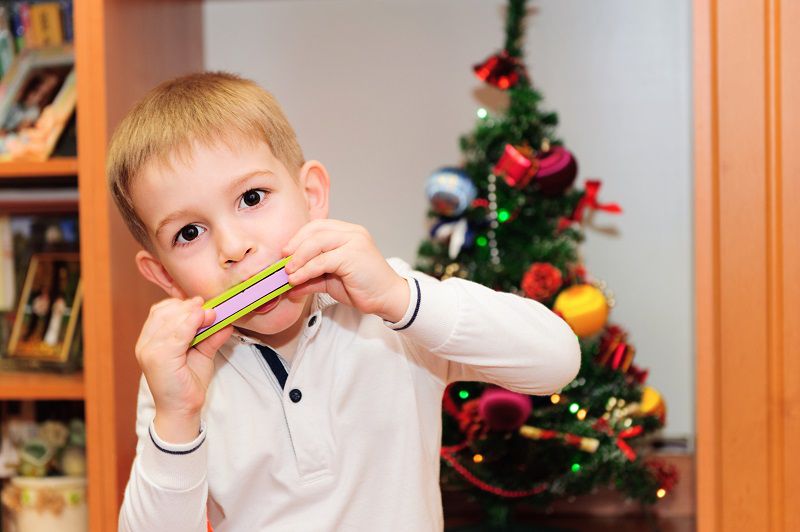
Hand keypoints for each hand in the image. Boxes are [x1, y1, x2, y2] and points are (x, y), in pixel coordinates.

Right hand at [135, 296, 232, 442]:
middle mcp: (145, 344)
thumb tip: (226, 319)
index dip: (181, 304)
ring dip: (192, 314)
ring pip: (170, 320)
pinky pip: (176, 334)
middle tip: (210, 308)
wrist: (182, 410)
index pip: (160, 312)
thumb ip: (211, 335)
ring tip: (211, 314)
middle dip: (188, 307)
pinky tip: (205, 320)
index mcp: (150, 340)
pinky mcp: (158, 358)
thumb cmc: (189, 382)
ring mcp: (149, 351)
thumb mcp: (202, 352)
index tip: (202, 303)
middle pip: (164, 313)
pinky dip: (191, 324)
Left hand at [282, 220, 408, 322]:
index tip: (285, 253)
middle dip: (295, 246)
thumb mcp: (331, 280)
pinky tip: (297, 279)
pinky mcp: (353, 255)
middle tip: (283, 262)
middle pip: (315, 230)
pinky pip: (322, 260)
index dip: (298, 237)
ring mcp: (354, 241)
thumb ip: (312, 277)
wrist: (387, 298)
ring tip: (288, 273)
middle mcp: (352, 232)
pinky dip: (306, 270)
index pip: (317, 226)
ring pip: (317, 242)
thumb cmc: (362, 288)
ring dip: (298, 258)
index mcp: (348, 233)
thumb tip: (289, 282)